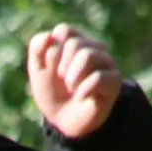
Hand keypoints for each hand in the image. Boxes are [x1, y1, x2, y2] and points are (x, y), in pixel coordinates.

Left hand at [26, 24, 122, 138]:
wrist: (64, 120)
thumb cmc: (52, 92)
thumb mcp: (37, 69)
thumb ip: (37, 48)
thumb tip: (50, 36)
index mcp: (75, 40)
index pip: (64, 31)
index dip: (52, 52)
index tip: (52, 68)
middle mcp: (93, 47)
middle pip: (74, 44)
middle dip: (61, 68)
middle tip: (63, 82)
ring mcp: (106, 62)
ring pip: (88, 56)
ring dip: (72, 78)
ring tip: (72, 89)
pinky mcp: (114, 80)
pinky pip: (98, 77)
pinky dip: (83, 90)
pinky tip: (81, 97)